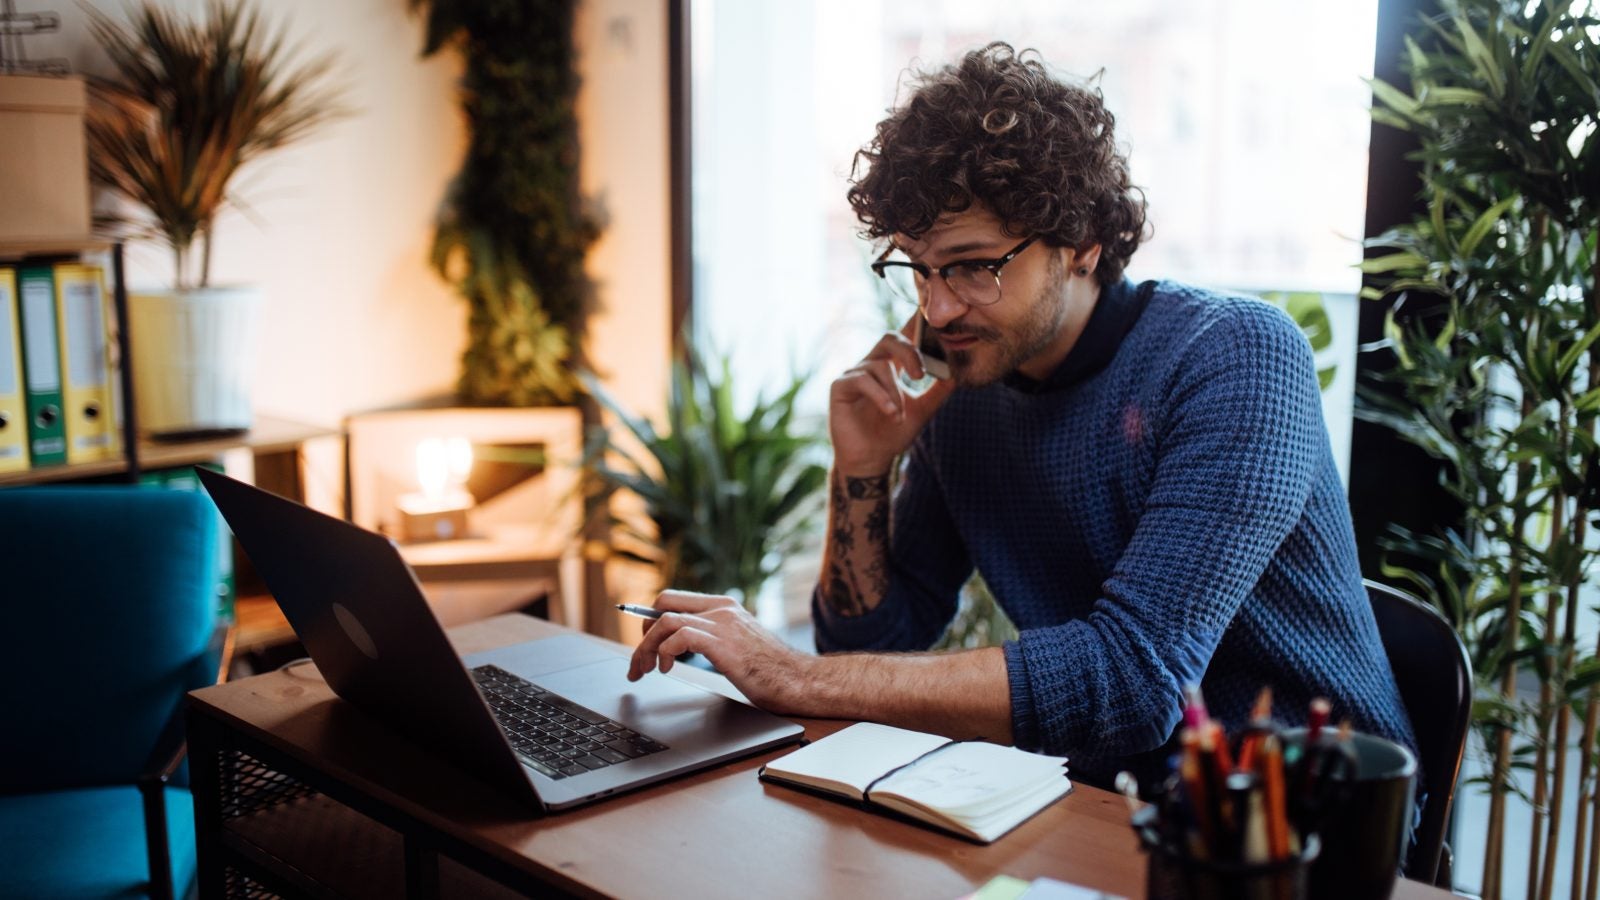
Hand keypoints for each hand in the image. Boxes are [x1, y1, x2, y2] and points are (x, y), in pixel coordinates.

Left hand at [626, 590, 814, 714]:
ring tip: (645, 669)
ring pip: (665, 620)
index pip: (675, 598)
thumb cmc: (773, 671)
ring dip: (646, 646)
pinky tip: (666, 668)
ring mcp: (723, 624)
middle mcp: (722, 609)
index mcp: (725, 607)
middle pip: (664, 603)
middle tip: (639, 660)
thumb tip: (683, 647)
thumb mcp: (738, 646)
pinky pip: (679, 636)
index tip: (643, 642)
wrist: (801, 681)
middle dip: (643, 632)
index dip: (651, 619)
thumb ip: (714, 638)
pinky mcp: (723, 643)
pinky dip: (664, 652)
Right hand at [829, 324, 954, 476]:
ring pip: (880, 365)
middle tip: (922, 375)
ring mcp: (854, 374)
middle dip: (909, 352)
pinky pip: (863, 381)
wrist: (871, 460)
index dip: (915, 322)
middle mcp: (871, 364)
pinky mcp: (840, 387)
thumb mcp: (923, 410)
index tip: (930, 314)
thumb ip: (938, 391)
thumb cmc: (893, 434)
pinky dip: (881, 396)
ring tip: (901, 415)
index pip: (903, 337)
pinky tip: (892, 413)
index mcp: (891, 365)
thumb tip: (958, 372)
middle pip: (890, 339)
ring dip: (895, 391)